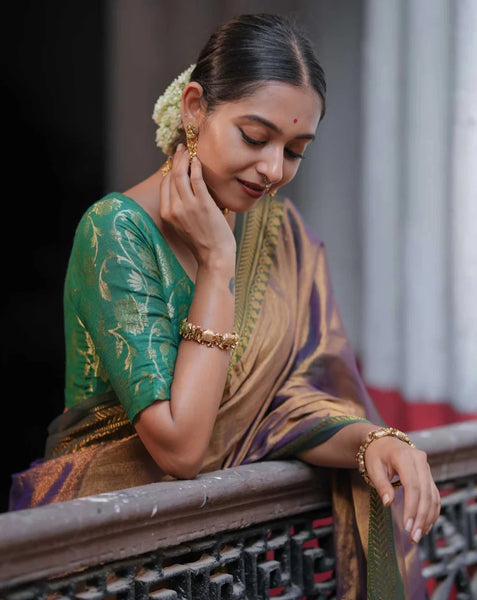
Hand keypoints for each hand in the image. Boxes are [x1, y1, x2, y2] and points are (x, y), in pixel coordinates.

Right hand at [159, 144, 235, 265]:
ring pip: (181, 175)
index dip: (169, 171)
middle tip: (182, 149)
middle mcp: (174, 208)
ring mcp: (188, 206)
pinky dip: (196, 167)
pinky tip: (198, 161)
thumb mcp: (183, 226)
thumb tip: (187, 192)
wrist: (214, 256)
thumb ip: (181, 210)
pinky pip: (196, 179)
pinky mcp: (203, 204)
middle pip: (172, 177)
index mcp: (167, 214)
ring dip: (185, 159)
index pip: (164, 186)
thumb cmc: (202, 242)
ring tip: (189, 150)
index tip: (175, 162)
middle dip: (176, 160)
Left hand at [364, 435, 440, 542]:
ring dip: (428, 517)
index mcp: (404, 456)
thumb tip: (388, 503)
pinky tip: (425, 525)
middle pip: (425, 492)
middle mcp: (420, 460)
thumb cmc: (376, 455)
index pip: (412, 485)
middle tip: (414, 536)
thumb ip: (381, 484)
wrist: (383, 443)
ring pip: (432, 495)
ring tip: (419, 535)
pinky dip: (431, 511)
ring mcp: (426, 467)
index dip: (411, 507)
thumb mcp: (373, 467)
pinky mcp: (428, 475)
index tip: (407, 526)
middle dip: (421, 516)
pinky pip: (434, 495)